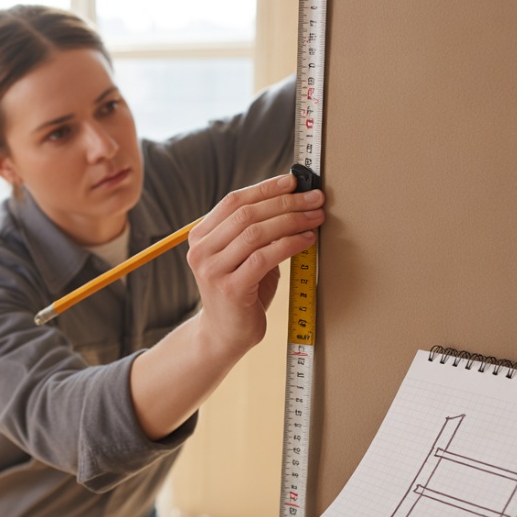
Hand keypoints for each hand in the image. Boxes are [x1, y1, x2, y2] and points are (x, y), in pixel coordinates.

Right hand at [186, 172, 324, 356]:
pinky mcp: (231, 289)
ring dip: (291, 221)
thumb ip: (257, 231)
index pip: (234, 201)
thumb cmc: (241, 292)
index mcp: (201, 236)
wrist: (225, 335)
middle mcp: (202, 251)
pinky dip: (289, 244)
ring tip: (315, 218)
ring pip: (255, 233)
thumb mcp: (242, 256)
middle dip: (285, 202)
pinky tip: (306, 240)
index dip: (265, 188)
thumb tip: (294, 200)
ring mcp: (213, 270)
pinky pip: (264, 257)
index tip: (294, 181)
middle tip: (314, 199)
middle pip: (246, 214)